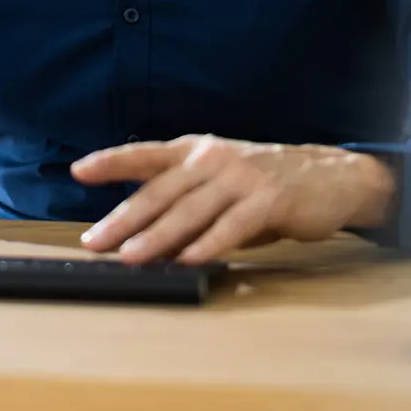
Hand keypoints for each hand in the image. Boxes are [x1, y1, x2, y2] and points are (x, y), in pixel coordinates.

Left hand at [73, 135, 397, 264]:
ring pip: (189, 210)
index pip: (144, 155)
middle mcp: (212, 159)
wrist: (331, 176)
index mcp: (194, 151)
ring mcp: (240, 178)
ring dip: (157, 237)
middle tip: (95, 242)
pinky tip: (189, 260)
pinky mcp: (269, 200)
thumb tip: (144, 241)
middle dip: (123, 219)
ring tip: (131, 257)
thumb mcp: (218, 184)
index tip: (79, 170)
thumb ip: (183, 206)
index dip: (110, 162)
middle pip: (159, 191)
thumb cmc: (264, 183)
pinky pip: (232, 226)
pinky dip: (208, 244)